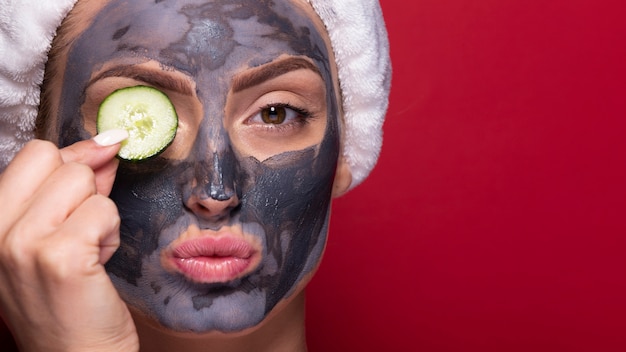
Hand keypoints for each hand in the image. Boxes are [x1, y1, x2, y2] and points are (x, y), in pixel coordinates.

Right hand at [0, 132, 138, 351]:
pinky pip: (103, 210)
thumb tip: (104, 145)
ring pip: (84, 180)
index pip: (34, 154)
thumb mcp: (56, 237)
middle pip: (56, 158)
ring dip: (100, 213)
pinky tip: (98, 262)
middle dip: (84, 185)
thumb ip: (75, 188)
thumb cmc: (70, 302)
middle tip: (83, 227)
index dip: (75, 157)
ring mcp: (22, 244)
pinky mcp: (58, 257)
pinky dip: (110, 233)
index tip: (100, 161)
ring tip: (89, 251)